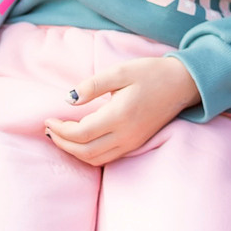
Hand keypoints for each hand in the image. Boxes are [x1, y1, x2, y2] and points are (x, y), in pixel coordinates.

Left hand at [43, 56, 199, 166]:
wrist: (182, 84)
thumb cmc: (151, 73)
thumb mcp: (120, 71)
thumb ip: (93, 85)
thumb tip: (69, 100)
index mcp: (119, 116)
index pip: (80, 133)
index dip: (60, 129)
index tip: (48, 119)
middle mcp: (125, 135)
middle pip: (84, 151)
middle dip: (62, 143)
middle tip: (49, 130)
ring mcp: (132, 142)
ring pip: (95, 159)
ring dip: (74, 151)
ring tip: (60, 136)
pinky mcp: (136, 143)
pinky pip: (106, 157)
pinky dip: (88, 154)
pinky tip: (80, 141)